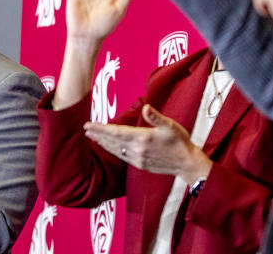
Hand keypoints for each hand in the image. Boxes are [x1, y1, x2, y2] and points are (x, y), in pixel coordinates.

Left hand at [83, 104, 212, 185]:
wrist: (187, 163)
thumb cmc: (180, 142)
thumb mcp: (170, 126)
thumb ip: (156, 117)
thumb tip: (145, 107)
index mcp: (143, 138)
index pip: (116, 132)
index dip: (101, 129)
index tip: (89, 125)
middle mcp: (137, 150)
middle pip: (112, 141)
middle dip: (98, 135)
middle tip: (85, 129)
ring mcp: (138, 159)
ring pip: (115, 149)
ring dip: (103, 143)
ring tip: (93, 137)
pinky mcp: (140, 164)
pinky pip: (121, 156)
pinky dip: (112, 150)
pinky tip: (109, 147)